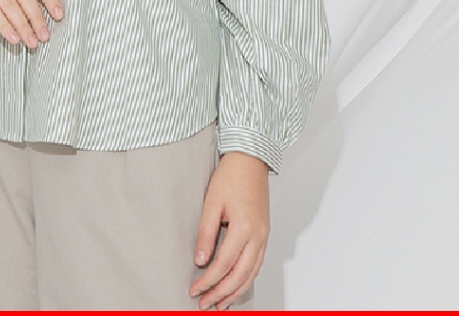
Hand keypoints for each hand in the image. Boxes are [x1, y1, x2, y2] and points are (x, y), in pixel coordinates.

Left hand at [189, 152, 269, 309]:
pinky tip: (235, 285)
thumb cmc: (231, 175)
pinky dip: (246, 279)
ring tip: (220, 303)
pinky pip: (257, 264)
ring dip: (235, 291)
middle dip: (221, 293)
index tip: (194, 290)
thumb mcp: (211, 202)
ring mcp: (264, 236)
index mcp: (245, 228)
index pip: (223, 264)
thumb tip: (200, 260)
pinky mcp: (264, 233)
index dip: (208, 280)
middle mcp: (258, 236)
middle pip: (240, 275)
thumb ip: (205, 232)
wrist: (250, 158)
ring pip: (252, 274)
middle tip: (205, 304)